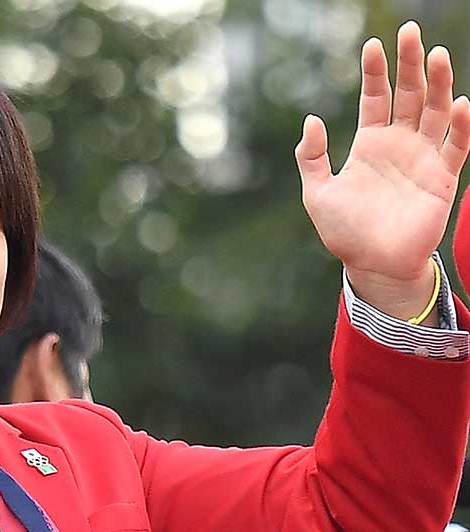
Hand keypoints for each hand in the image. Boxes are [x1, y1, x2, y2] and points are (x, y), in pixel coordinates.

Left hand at [295, 21, 469, 319]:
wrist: (372, 265)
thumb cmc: (343, 231)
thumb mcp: (317, 192)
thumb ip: (311, 156)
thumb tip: (311, 119)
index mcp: (369, 144)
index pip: (376, 98)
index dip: (376, 72)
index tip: (374, 44)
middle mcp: (399, 145)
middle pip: (409, 94)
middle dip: (410, 64)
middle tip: (411, 32)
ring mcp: (423, 158)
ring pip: (435, 111)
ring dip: (438, 84)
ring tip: (436, 54)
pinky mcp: (443, 178)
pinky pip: (456, 146)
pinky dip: (461, 125)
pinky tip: (461, 102)